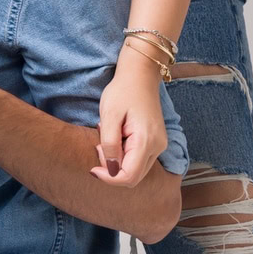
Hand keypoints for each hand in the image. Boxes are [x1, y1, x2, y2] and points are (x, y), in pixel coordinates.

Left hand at [90, 53, 169, 187]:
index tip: (92, 168)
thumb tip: (111, 171)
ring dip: (118, 162)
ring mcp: (160, 145)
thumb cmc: (122, 91)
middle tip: (99, 146)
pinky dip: (125, 156)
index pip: (129, 177)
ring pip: (137, 170)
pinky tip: (117, 137)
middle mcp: (158, 147)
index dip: (108, 178)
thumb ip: (110, 144)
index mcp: (147, 141)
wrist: (139, 75)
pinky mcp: (156, 142)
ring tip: (108, 138)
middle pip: (134, 177)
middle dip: (112, 169)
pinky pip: (139, 160)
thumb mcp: (109, 115)